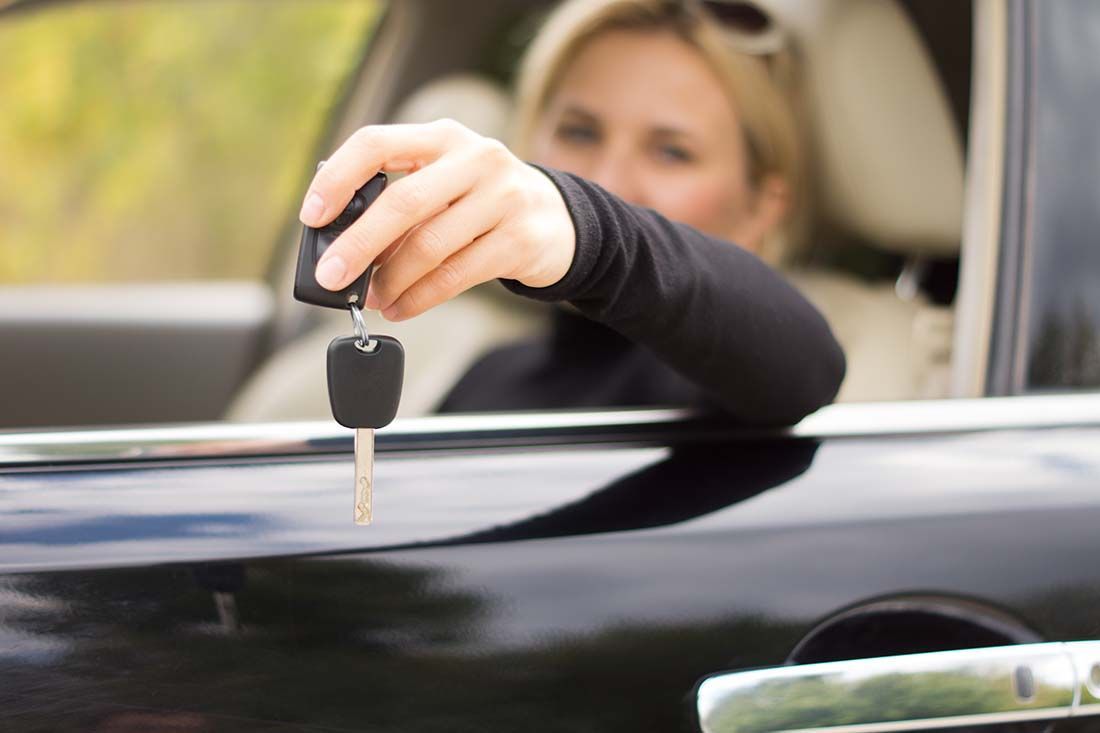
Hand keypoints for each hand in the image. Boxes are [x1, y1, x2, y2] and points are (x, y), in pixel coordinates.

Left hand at [298, 119, 575, 320]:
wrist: (559, 221)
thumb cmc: (482, 201)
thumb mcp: (445, 182)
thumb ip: (399, 200)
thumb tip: (341, 246)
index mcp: (444, 137)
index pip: (377, 143)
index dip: (338, 179)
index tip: (312, 216)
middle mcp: (476, 159)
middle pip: (404, 202)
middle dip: (358, 245)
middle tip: (331, 277)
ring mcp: (503, 198)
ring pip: (430, 246)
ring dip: (390, 281)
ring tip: (371, 299)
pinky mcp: (519, 240)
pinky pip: (456, 276)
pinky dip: (419, 298)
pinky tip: (400, 308)